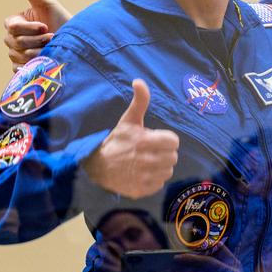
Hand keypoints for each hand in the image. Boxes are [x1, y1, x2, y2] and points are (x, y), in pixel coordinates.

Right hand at [4, 0, 71, 68]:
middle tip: (52, 37)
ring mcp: (16, 54)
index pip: (11, 28)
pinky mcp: (23, 68)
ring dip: (38, 52)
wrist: (76, 41)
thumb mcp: (45, 2)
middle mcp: (13, 38)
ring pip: (17, 56)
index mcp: (15, 22)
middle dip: (36, 40)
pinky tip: (43, 61)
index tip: (45, 26)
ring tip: (52, 47)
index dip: (28, 28)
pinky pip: (19, 69)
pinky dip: (32, 65)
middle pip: (14, 42)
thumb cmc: (61, 19)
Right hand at [84, 80, 179, 198]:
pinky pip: (160, 184)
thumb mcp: (128, 121)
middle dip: (164, 153)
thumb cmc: (117, 141)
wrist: (97, 167)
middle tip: (150, 151)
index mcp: (144, 141)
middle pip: (173, 157)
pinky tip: (143, 174)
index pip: (174, 141)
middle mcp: (145, 160)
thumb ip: (139, 102)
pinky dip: (154, 180)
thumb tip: (139, 81)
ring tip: (146, 162)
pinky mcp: (141, 190)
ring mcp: (143, 177)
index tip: (155, 139)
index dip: (166, 140)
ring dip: (160, 166)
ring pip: (168, 171)